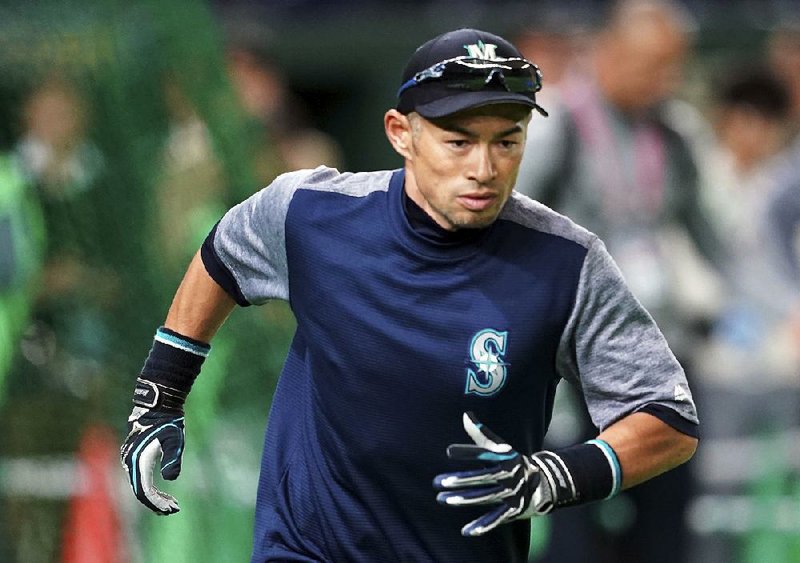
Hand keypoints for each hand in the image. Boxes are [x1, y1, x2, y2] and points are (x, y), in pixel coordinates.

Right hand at [120, 405, 184, 514]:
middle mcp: (130, 462)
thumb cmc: (168, 422)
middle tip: (174, 508)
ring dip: (154, 497)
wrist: (157, 406)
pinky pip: (139, 479)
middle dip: (157, 503)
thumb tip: (170, 479)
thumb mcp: (175, 440)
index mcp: (139, 461)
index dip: (157, 503)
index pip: (144, 491)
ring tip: (171, 504)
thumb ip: (172, 458)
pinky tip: (163, 492)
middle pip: (140, 492)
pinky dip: (151, 488)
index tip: (171, 509)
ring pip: (139, 486)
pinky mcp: (133, 457)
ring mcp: (129, 460)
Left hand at [433, 412, 554, 535]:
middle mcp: (509, 474)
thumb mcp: (500, 446)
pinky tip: (466, 531)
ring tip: (442, 499)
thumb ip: (481, 433)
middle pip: (482, 478)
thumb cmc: (511, 461)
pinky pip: (496, 518)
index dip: (467, 452)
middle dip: (460, 480)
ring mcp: (511, 493)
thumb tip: (465, 414)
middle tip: (438, 481)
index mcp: (505, 457)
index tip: (448, 451)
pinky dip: (482, 526)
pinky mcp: (513, 510)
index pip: (484, 453)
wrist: (542, 482)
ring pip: (485, 497)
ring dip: (464, 500)